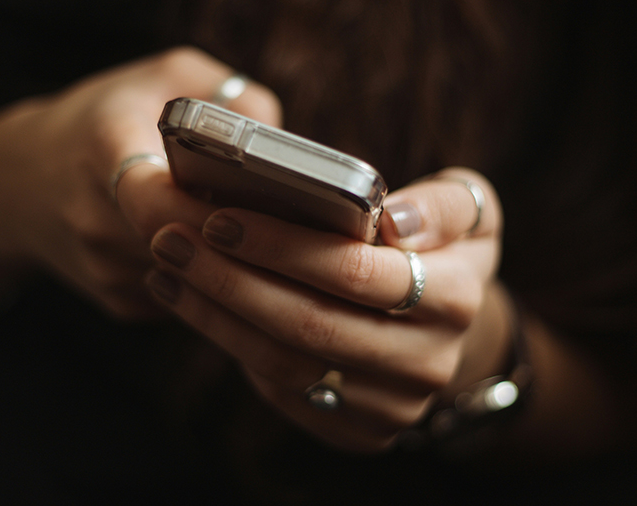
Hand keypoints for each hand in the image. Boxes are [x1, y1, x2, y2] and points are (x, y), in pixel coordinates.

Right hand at [0, 47, 279, 317]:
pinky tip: (229, 250)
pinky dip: (214, 276)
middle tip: (297, 222)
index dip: (211, 207)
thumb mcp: (163, 76)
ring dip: (235, 260)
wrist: (18, 183)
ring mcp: (105, 270)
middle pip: (188, 245)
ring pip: (196, 277)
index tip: (259, 199)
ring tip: (277, 234)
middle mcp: (95, 219)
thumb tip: (283, 141)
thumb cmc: (104, 119)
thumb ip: (228, 92)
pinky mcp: (118, 303)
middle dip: (244, 236)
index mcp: (102, 150)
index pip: (155, 198)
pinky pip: (186, 295)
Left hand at [144, 167, 508, 450]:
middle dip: (230, 279)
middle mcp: (428, 362)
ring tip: (168, 267)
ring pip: (285, 363)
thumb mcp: (467, 210)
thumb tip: (395, 220)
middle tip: (172, 239)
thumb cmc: (440, 248)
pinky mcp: (357, 432)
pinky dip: (228, 342)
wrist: (445, 328)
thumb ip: (443, 204)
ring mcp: (391, 406)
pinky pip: (281, 390)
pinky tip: (190, 302)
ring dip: (214, 313)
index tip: (220, 217)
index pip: (356, 272)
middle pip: (309, 324)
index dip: (282, 246)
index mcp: (456, 298)